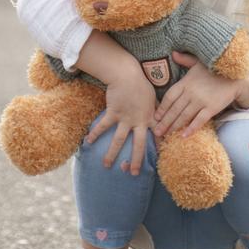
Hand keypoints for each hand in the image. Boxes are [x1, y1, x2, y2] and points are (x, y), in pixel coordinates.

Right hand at [84, 59, 157, 174]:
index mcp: (150, 118)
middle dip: (137, 160)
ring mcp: (125, 118)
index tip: (157, 161)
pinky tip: (88, 142)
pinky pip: (103, 126)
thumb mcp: (153, 98)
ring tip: (106, 166)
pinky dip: (95, 134)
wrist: (127, 74)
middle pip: (138, 145)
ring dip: (112, 153)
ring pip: (119, 140)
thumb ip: (155, 110)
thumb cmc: (141, 84)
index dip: (158, 148)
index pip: (157, 136)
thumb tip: (161, 118)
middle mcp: (138, 121)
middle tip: (134, 174)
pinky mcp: (113, 113)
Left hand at [153, 52, 240, 139]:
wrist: (235, 76)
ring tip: (166, 135)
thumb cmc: (214, 69)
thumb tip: (173, 53)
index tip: (155, 117)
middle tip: (156, 132)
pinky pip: (199, 120)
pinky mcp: (212, 108)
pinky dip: (191, 129)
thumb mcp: (198, 62)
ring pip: (184, 116)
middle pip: (174, 109)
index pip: (170, 97)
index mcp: (186, 82)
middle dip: (164, 122)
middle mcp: (191, 92)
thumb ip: (184, 59)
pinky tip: (184, 136)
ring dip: (174, 126)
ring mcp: (201, 101)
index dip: (162, 108)